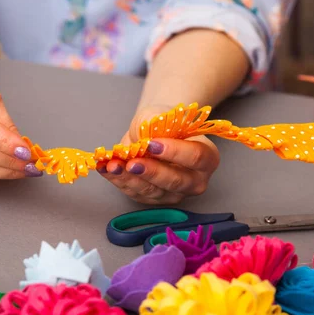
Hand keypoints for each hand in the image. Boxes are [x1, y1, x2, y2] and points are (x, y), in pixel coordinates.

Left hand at [98, 105, 219, 203]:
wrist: (154, 132)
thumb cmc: (164, 124)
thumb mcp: (161, 115)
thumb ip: (157, 122)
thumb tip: (147, 134)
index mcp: (207, 157)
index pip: (195, 157)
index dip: (174, 152)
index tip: (152, 144)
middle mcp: (195, 180)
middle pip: (175, 180)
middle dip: (150, 171)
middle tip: (132, 163)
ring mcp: (174, 193)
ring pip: (153, 191)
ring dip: (129, 179)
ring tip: (112, 165)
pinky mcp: (154, 199)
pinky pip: (135, 193)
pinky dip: (118, 181)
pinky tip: (106, 169)